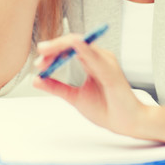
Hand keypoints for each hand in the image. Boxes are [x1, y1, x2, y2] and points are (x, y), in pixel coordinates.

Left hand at [32, 34, 148, 137]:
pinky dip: (85, 49)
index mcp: (91, 60)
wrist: (127, 123)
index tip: (39, 62)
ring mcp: (106, 62)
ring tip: (46, 51)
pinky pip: (97, 58)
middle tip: (40, 52)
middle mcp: (99, 57)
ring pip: (82, 45)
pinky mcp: (112, 72)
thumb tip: (37, 79)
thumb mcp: (75, 97)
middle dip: (55, 46)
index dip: (53, 50)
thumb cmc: (106, 108)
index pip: (70, 47)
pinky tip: (75, 44)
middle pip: (74, 42)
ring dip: (62, 46)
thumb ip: (57, 87)